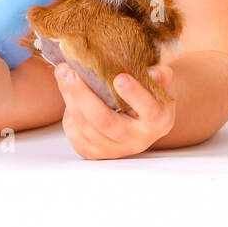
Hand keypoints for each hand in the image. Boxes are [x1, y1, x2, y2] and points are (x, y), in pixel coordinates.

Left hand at [55, 63, 176, 159]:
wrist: (144, 124)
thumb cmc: (153, 98)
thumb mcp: (164, 86)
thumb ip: (162, 77)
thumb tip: (154, 73)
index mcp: (158, 121)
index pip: (148, 109)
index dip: (134, 94)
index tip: (120, 77)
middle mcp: (136, 140)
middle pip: (104, 120)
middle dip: (83, 95)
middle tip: (70, 72)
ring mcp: (115, 150)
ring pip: (85, 126)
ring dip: (70, 98)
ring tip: (63, 74)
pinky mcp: (96, 153)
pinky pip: (75, 134)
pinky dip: (68, 113)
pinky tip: (68, 94)